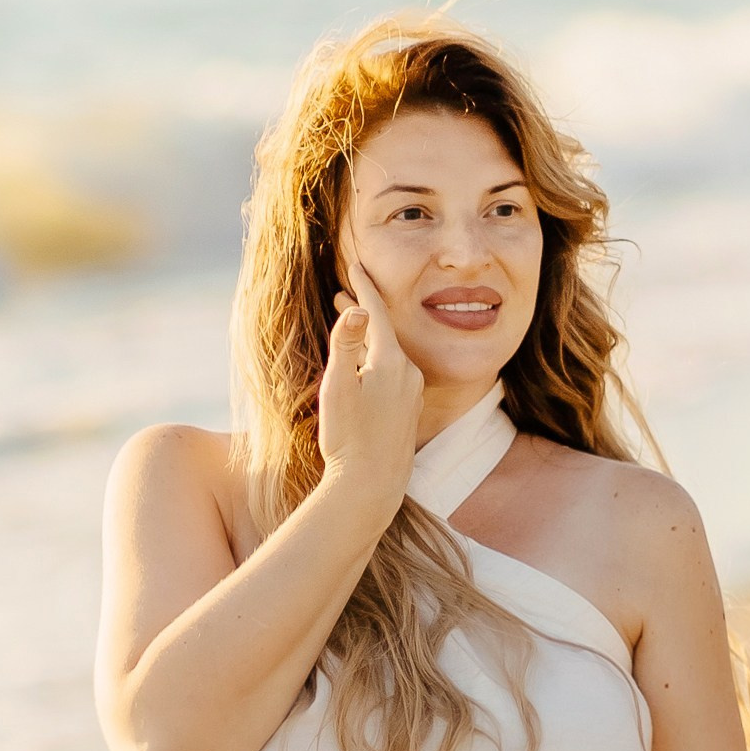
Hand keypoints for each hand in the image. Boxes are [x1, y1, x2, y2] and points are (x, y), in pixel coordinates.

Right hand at [315, 245, 424, 508]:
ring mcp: (410, 395)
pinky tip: (364, 367)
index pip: (377, 313)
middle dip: (364, 310)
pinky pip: (392, 372)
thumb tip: (358, 310)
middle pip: (384, 331)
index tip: (357, 263)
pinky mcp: (407, 413)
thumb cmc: (349, 438)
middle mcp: (408, 374)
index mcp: (391, 361)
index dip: (364, 287)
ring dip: (368, 337)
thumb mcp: (338, 387)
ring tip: (350, 323)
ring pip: (388, 352)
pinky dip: (375, 359)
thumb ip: (346, 345)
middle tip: (345, 290)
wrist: (372, 486)